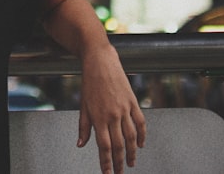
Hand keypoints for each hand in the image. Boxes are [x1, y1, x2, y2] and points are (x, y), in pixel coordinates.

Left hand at [77, 45, 145, 172]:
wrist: (100, 61)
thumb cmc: (89, 82)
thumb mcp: (83, 105)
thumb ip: (83, 127)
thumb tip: (81, 144)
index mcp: (98, 117)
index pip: (104, 146)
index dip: (106, 162)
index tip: (107, 173)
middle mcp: (112, 115)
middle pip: (119, 145)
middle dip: (119, 162)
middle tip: (120, 172)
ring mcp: (124, 109)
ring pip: (131, 137)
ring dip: (132, 152)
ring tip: (131, 162)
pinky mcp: (133, 102)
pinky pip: (140, 122)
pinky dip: (142, 136)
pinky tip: (141, 145)